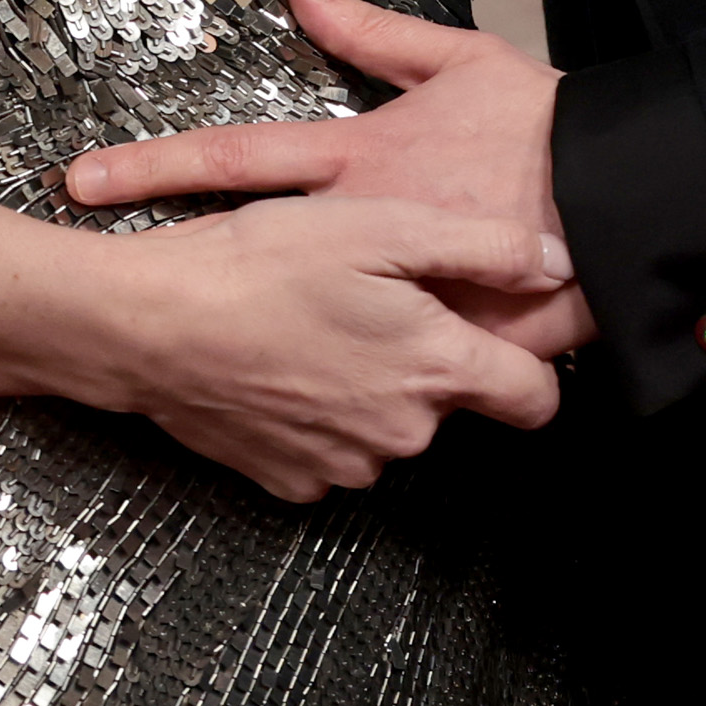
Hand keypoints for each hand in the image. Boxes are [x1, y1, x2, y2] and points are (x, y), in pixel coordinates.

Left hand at [65, 0, 592, 359]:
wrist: (632, 206)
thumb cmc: (547, 130)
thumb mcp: (461, 61)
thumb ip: (371, 29)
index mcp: (361, 166)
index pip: (235, 157)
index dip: (152, 167)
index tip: (80, 180)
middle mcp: (362, 242)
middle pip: (245, 265)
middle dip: (182, 283)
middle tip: (121, 301)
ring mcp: (390, 313)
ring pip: (301, 345)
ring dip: (266, 356)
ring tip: (227, 363)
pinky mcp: (433, 367)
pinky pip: (361, 408)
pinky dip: (338, 406)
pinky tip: (313, 406)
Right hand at [86, 191, 570, 498]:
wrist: (149, 324)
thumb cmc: (261, 263)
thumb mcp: (383, 226)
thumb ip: (485, 248)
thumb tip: (557, 266)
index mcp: (437, 370)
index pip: (536, 400)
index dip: (532, 366)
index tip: (508, 340)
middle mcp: (403, 433)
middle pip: (452, 403)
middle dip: (427, 359)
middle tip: (374, 301)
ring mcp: (346, 464)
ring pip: (391, 425)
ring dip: (373, 385)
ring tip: (320, 325)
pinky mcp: (292, 479)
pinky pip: (334, 448)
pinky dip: (322, 413)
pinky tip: (287, 363)